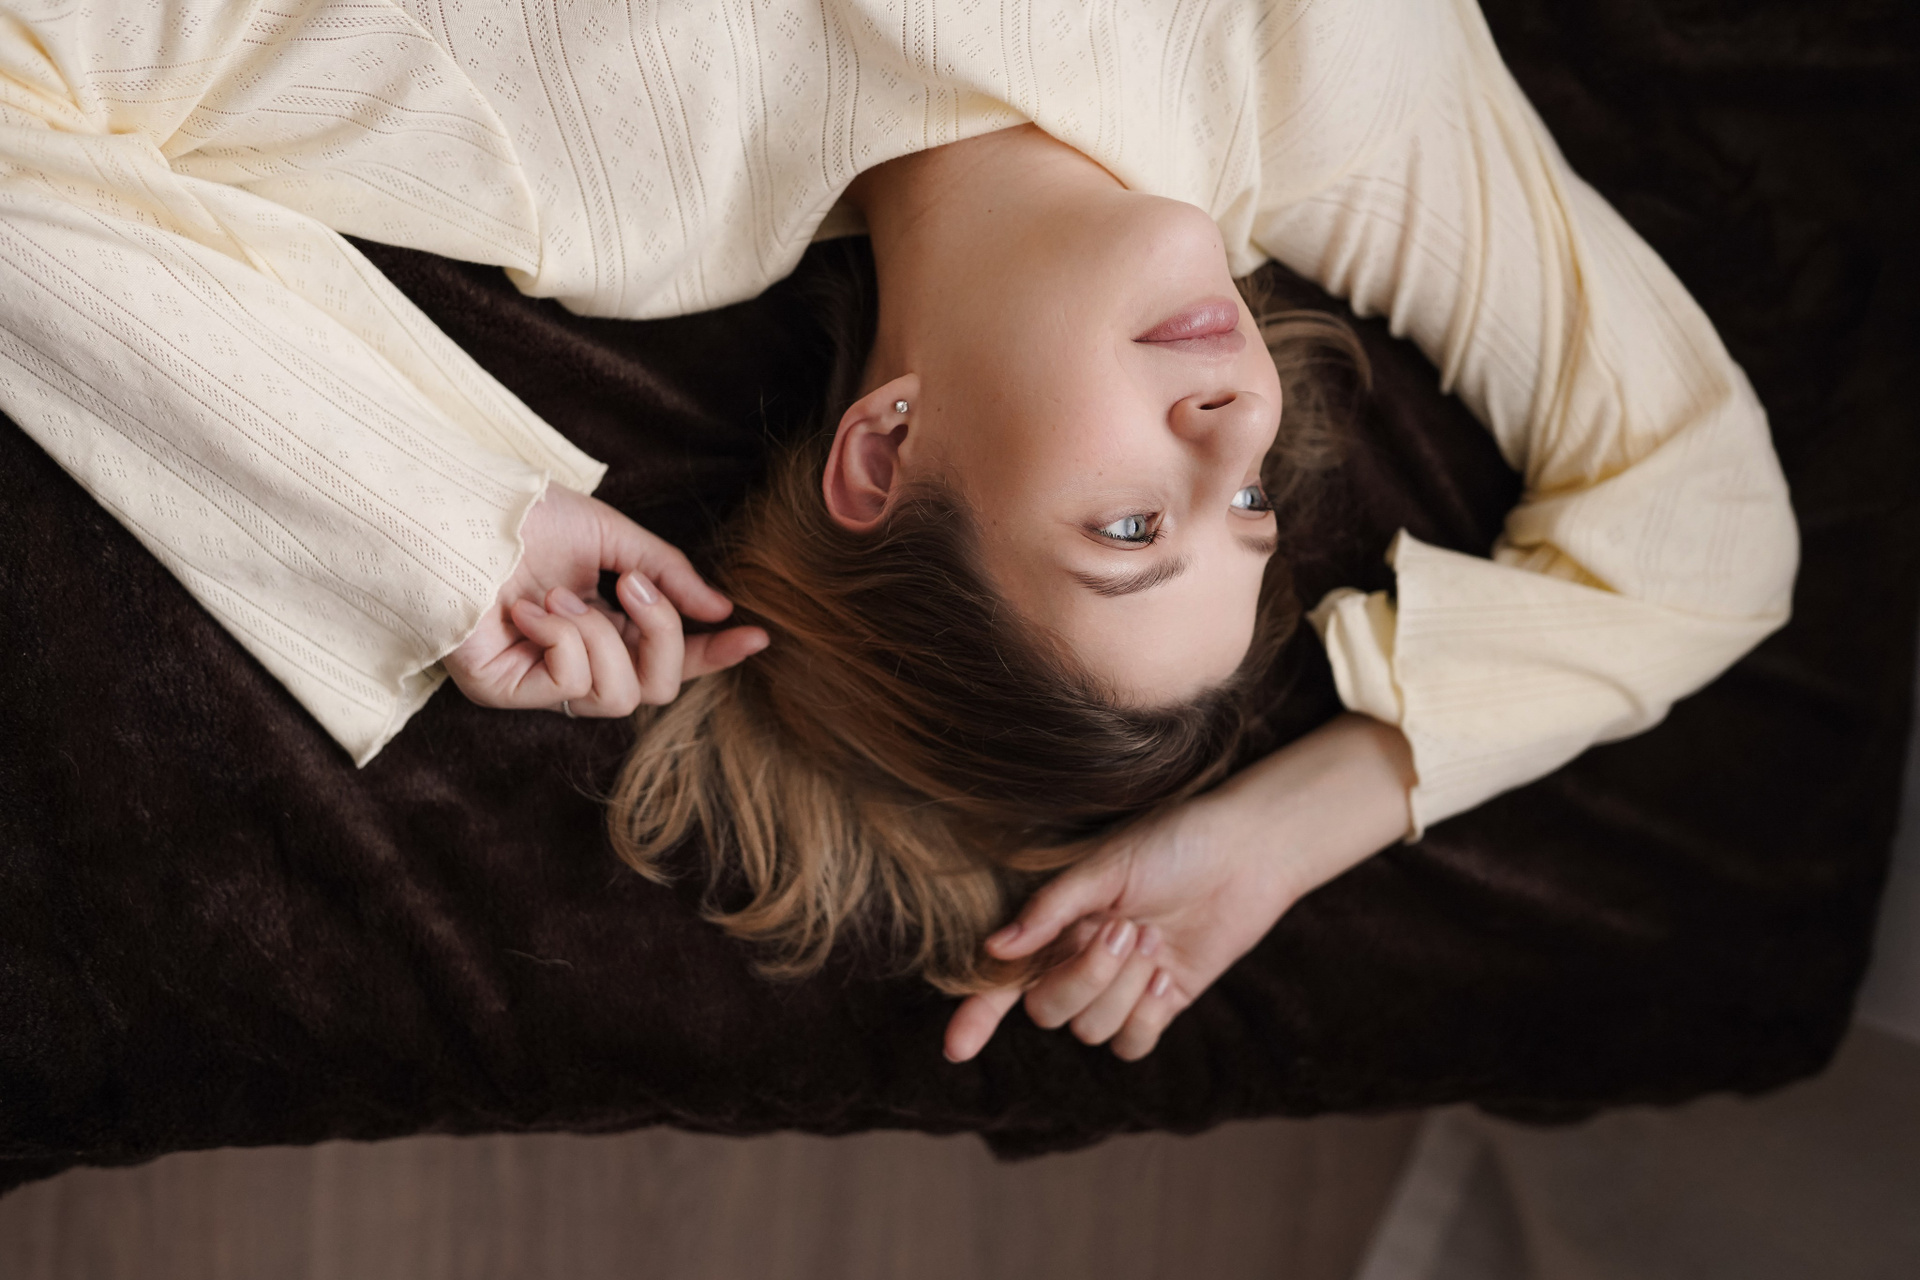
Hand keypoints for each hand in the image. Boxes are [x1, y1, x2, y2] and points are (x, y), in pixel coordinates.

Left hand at [444, 485, 767, 714]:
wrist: (456, 510)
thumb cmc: (520, 516)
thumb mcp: (611, 536)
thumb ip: (666, 572)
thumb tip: (718, 607)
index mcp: (603, 624)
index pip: (669, 656)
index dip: (713, 652)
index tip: (756, 635)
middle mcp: (576, 660)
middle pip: (657, 688)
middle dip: (660, 635)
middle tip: (632, 587)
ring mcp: (540, 681)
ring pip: (618, 696)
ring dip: (599, 635)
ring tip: (559, 596)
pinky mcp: (507, 691)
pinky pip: (571, 684)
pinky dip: (561, 638)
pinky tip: (529, 610)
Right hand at [943, 714, 1414, 1062]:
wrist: (1246, 853)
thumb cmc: (1172, 843)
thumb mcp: (1106, 866)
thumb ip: (1050, 909)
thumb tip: (995, 949)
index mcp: (1055, 924)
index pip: (1003, 979)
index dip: (976, 1015)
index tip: (956, 1048)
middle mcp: (1078, 960)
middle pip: (1047, 1010)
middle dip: (1084, 978)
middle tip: (1125, 930)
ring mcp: (1119, 988)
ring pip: (1090, 1030)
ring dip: (1123, 989)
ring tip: (1153, 939)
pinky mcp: (1159, 1006)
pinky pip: (1131, 1045)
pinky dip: (1146, 1017)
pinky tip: (1168, 977)